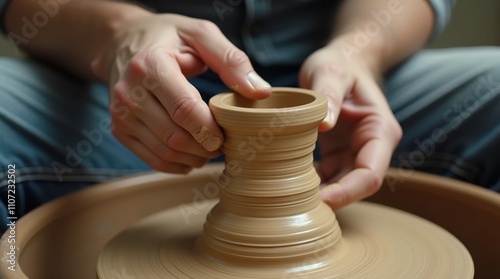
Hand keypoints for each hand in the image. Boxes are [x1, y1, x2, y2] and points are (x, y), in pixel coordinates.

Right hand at [92, 13, 270, 172]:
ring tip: (211, 148)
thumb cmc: (169, 39)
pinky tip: (193, 155)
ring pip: (165, 152)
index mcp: (150, 65)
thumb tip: (260, 91)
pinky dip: (179, 164)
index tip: (227, 136)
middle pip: (175, 136)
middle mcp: (129, 92)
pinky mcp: (120, 130)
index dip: (209, 129)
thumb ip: (232, 61)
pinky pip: (153, 160)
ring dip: (195, 158)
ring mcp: (121, 114)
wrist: (123, 43)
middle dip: (206, 147)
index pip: (183, 109)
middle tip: (224, 143)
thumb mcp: (201, 35)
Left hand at [299, 41, 401, 209]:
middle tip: (297, 206)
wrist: (343, 61)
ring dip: (321, 195)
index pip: (370, 174)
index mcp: (380, 131)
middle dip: (332, 199)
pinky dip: (313, 184)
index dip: (348, 192)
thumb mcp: (331, 70)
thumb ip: (329, 93)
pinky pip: (328, 177)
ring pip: (342, 185)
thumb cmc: (340, 64)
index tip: (320, 200)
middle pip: (357, 186)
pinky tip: (290, 186)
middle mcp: (372, 147)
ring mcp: (355, 152)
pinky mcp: (338, 154)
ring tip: (291, 201)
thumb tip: (324, 125)